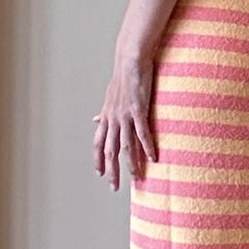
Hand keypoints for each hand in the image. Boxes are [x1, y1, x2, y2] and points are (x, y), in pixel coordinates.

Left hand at [92, 47, 157, 190]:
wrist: (130, 60)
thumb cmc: (123, 77)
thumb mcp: (109, 97)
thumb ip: (104, 112)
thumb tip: (94, 119)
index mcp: (106, 116)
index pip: (98, 143)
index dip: (98, 160)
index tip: (100, 174)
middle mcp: (113, 119)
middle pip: (110, 150)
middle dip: (112, 170)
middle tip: (115, 187)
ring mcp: (125, 116)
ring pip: (126, 145)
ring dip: (131, 163)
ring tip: (136, 178)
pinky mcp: (138, 110)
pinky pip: (143, 133)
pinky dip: (148, 147)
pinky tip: (153, 158)